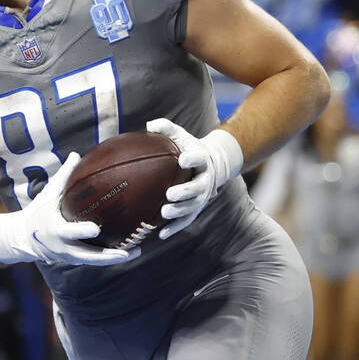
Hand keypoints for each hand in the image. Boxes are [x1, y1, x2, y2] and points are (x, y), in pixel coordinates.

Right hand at [0, 152, 140, 266]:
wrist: (24, 238)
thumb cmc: (39, 211)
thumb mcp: (48, 194)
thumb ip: (63, 176)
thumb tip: (76, 154)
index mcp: (55, 229)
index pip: (69, 232)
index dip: (82, 232)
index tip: (96, 229)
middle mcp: (63, 246)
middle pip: (87, 255)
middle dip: (106, 256)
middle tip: (125, 252)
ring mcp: (69, 256)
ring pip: (93, 261)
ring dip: (114, 258)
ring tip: (135, 252)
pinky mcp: (75, 260)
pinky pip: (93, 260)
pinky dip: (109, 257)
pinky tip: (129, 251)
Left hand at [145, 118, 243, 239]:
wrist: (209, 166)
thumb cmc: (186, 148)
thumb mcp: (180, 135)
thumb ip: (166, 128)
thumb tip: (150, 124)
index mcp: (201, 160)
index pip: (199, 159)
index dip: (192, 159)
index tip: (182, 159)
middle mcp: (204, 181)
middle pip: (197, 188)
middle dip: (185, 192)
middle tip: (170, 193)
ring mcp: (200, 198)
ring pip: (191, 207)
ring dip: (179, 212)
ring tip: (164, 213)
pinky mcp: (194, 210)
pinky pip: (185, 221)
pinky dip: (174, 228)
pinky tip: (160, 234)